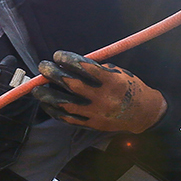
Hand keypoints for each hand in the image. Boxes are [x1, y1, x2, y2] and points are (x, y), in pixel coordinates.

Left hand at [34, 52, 165, 132]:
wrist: (142, 113)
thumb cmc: (129, 87)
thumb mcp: (117, 73)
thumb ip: (96, 69)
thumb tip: (70, 64)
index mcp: (112, 81)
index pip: (85, 67)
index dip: (68, 60)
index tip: (57, 55)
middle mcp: (103, 98)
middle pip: (72, 85)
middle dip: (54, 74)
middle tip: (43, 67)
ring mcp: (96, 113)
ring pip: (66, 104)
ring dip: (48, 95)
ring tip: (37, 88)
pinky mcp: (92, 125)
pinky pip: (69, 119)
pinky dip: (55, 111)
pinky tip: (46, 104)